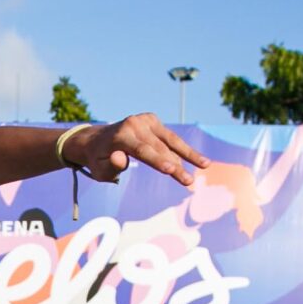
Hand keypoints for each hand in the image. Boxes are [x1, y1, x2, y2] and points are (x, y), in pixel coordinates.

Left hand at [71, 114, 209, 185]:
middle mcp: (134, 124)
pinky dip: (182, 149)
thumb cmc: (99, 160)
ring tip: (206, 165)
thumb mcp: (99, 169)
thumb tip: (120, 158)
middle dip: (176, 167)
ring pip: (170, 141)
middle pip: (160, 149)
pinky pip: (169, 138)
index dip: (158, 161)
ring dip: (188, 154)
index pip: (143, 151)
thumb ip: (110, 167)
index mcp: (121, 136)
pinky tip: (198, 160)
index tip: (171, 170)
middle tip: (189, 182)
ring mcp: (145, 120)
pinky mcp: (152, 120)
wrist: (96, 140)